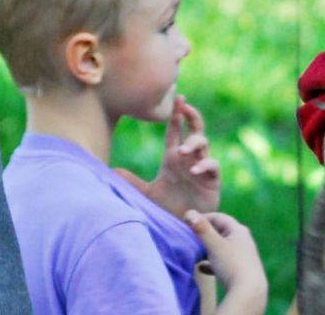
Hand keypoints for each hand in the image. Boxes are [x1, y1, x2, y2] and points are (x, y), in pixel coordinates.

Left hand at [114, 95, 220, 216]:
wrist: (183, 227)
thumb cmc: (167, 208)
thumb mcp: (147, 194)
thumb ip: (132, 182)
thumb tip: (111, 171)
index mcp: (173, 157)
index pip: (175, 130)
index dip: (177, 114)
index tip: (178, 97)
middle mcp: (189, 158)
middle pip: (194, 130)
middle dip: (192, 116)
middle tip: (185, 107)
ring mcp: (202, 168)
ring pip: (203, 144)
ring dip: (193, 143)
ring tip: (182, 150)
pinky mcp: (212, 181)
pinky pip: (212, 165)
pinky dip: (205, 164)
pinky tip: (195, 170)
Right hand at [187, 211, 267, 310]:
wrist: (250, 292)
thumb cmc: (231, 265)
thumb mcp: (214, 246)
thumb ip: (202, 229)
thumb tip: (189, 213)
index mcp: (238, 230)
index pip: (219, 217)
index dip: (204, 217)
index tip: (189, 222)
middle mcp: (243, 240)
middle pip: (221, 231)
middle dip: (206, 233)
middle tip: (191, 236)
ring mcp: (243, 255)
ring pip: (222, 247)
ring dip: (209, 248)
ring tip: (195, 251)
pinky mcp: (241, 269)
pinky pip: (224, 262)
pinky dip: (212, 262)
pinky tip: (202, 268)